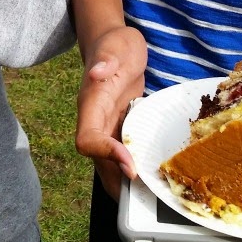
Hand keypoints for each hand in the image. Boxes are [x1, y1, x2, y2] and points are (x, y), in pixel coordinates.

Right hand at [75, 25, 146, 200]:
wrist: (114, 43)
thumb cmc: (115, 43)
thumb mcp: (115, 45)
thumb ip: (107, 58)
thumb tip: (98, 73)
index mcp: (91, 104)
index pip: (87, 139)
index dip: (105, 155)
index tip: (130, 166)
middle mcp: (95, 120)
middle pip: (97, 161)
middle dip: (117, 182)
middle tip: (146, 198)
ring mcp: (106, 126)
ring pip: (108, 162)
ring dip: (124, 182)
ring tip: (151, 198)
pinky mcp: (119, 127)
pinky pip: (121, 153)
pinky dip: (134, 168)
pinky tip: (154, 177)